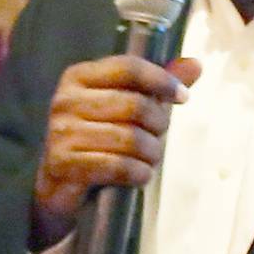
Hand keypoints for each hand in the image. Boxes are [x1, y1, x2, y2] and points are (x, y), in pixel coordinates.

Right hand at [31, 55, 201, 248]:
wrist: (58, 188)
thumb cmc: (97, 142)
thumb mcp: (126, 110)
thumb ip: (156, 88)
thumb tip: (195, 64)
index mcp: (80, 77)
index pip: (128, 68)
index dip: (161, 80)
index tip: (183, 97)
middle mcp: (66, 100)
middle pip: (134, 105)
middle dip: (158, 125)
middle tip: (159, 138)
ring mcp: (60, 132)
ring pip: (129, 138)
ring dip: (151, 154)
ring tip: (149, 160)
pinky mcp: (62, 164)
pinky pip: (116, 166)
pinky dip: (138, 173)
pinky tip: (139, 175)